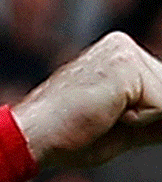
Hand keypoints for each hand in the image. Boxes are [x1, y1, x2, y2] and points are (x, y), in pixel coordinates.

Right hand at [12, 32, 161, 168]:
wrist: (32, 136)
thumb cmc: (68, 135)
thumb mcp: (126, 125)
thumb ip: (158, 118)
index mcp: (118, 54)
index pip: (160, 88)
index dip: (148, 116)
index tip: (112, 119)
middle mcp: (121, 45)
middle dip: (148, 116)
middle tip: (105, 118)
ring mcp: (123, 51)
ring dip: (142, 120)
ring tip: (104, 115)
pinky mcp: (125, 65)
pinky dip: (139, 121)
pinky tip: (106, 113)